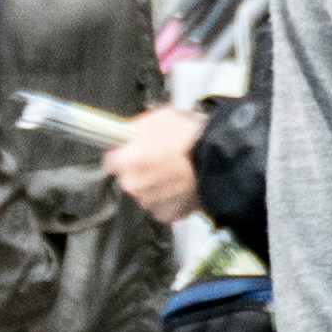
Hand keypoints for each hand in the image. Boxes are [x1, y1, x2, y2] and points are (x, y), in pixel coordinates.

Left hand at [103, 106, 207, 222]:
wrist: (220, 158)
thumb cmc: (191, 136)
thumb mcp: (160, 118)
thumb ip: (136, 129)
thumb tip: (126, 134)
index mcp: (126, 161)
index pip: (111, 161)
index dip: (124, 154)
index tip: (135, 151)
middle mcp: (133, 185)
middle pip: (129, 179)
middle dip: (141, 170)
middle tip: (162, 159)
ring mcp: (150, 202)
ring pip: (146, 193)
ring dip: (156, 185)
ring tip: (177, 173)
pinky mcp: (168, 214)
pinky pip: (163, 206)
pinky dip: (170, 199)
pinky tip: (183, 186)